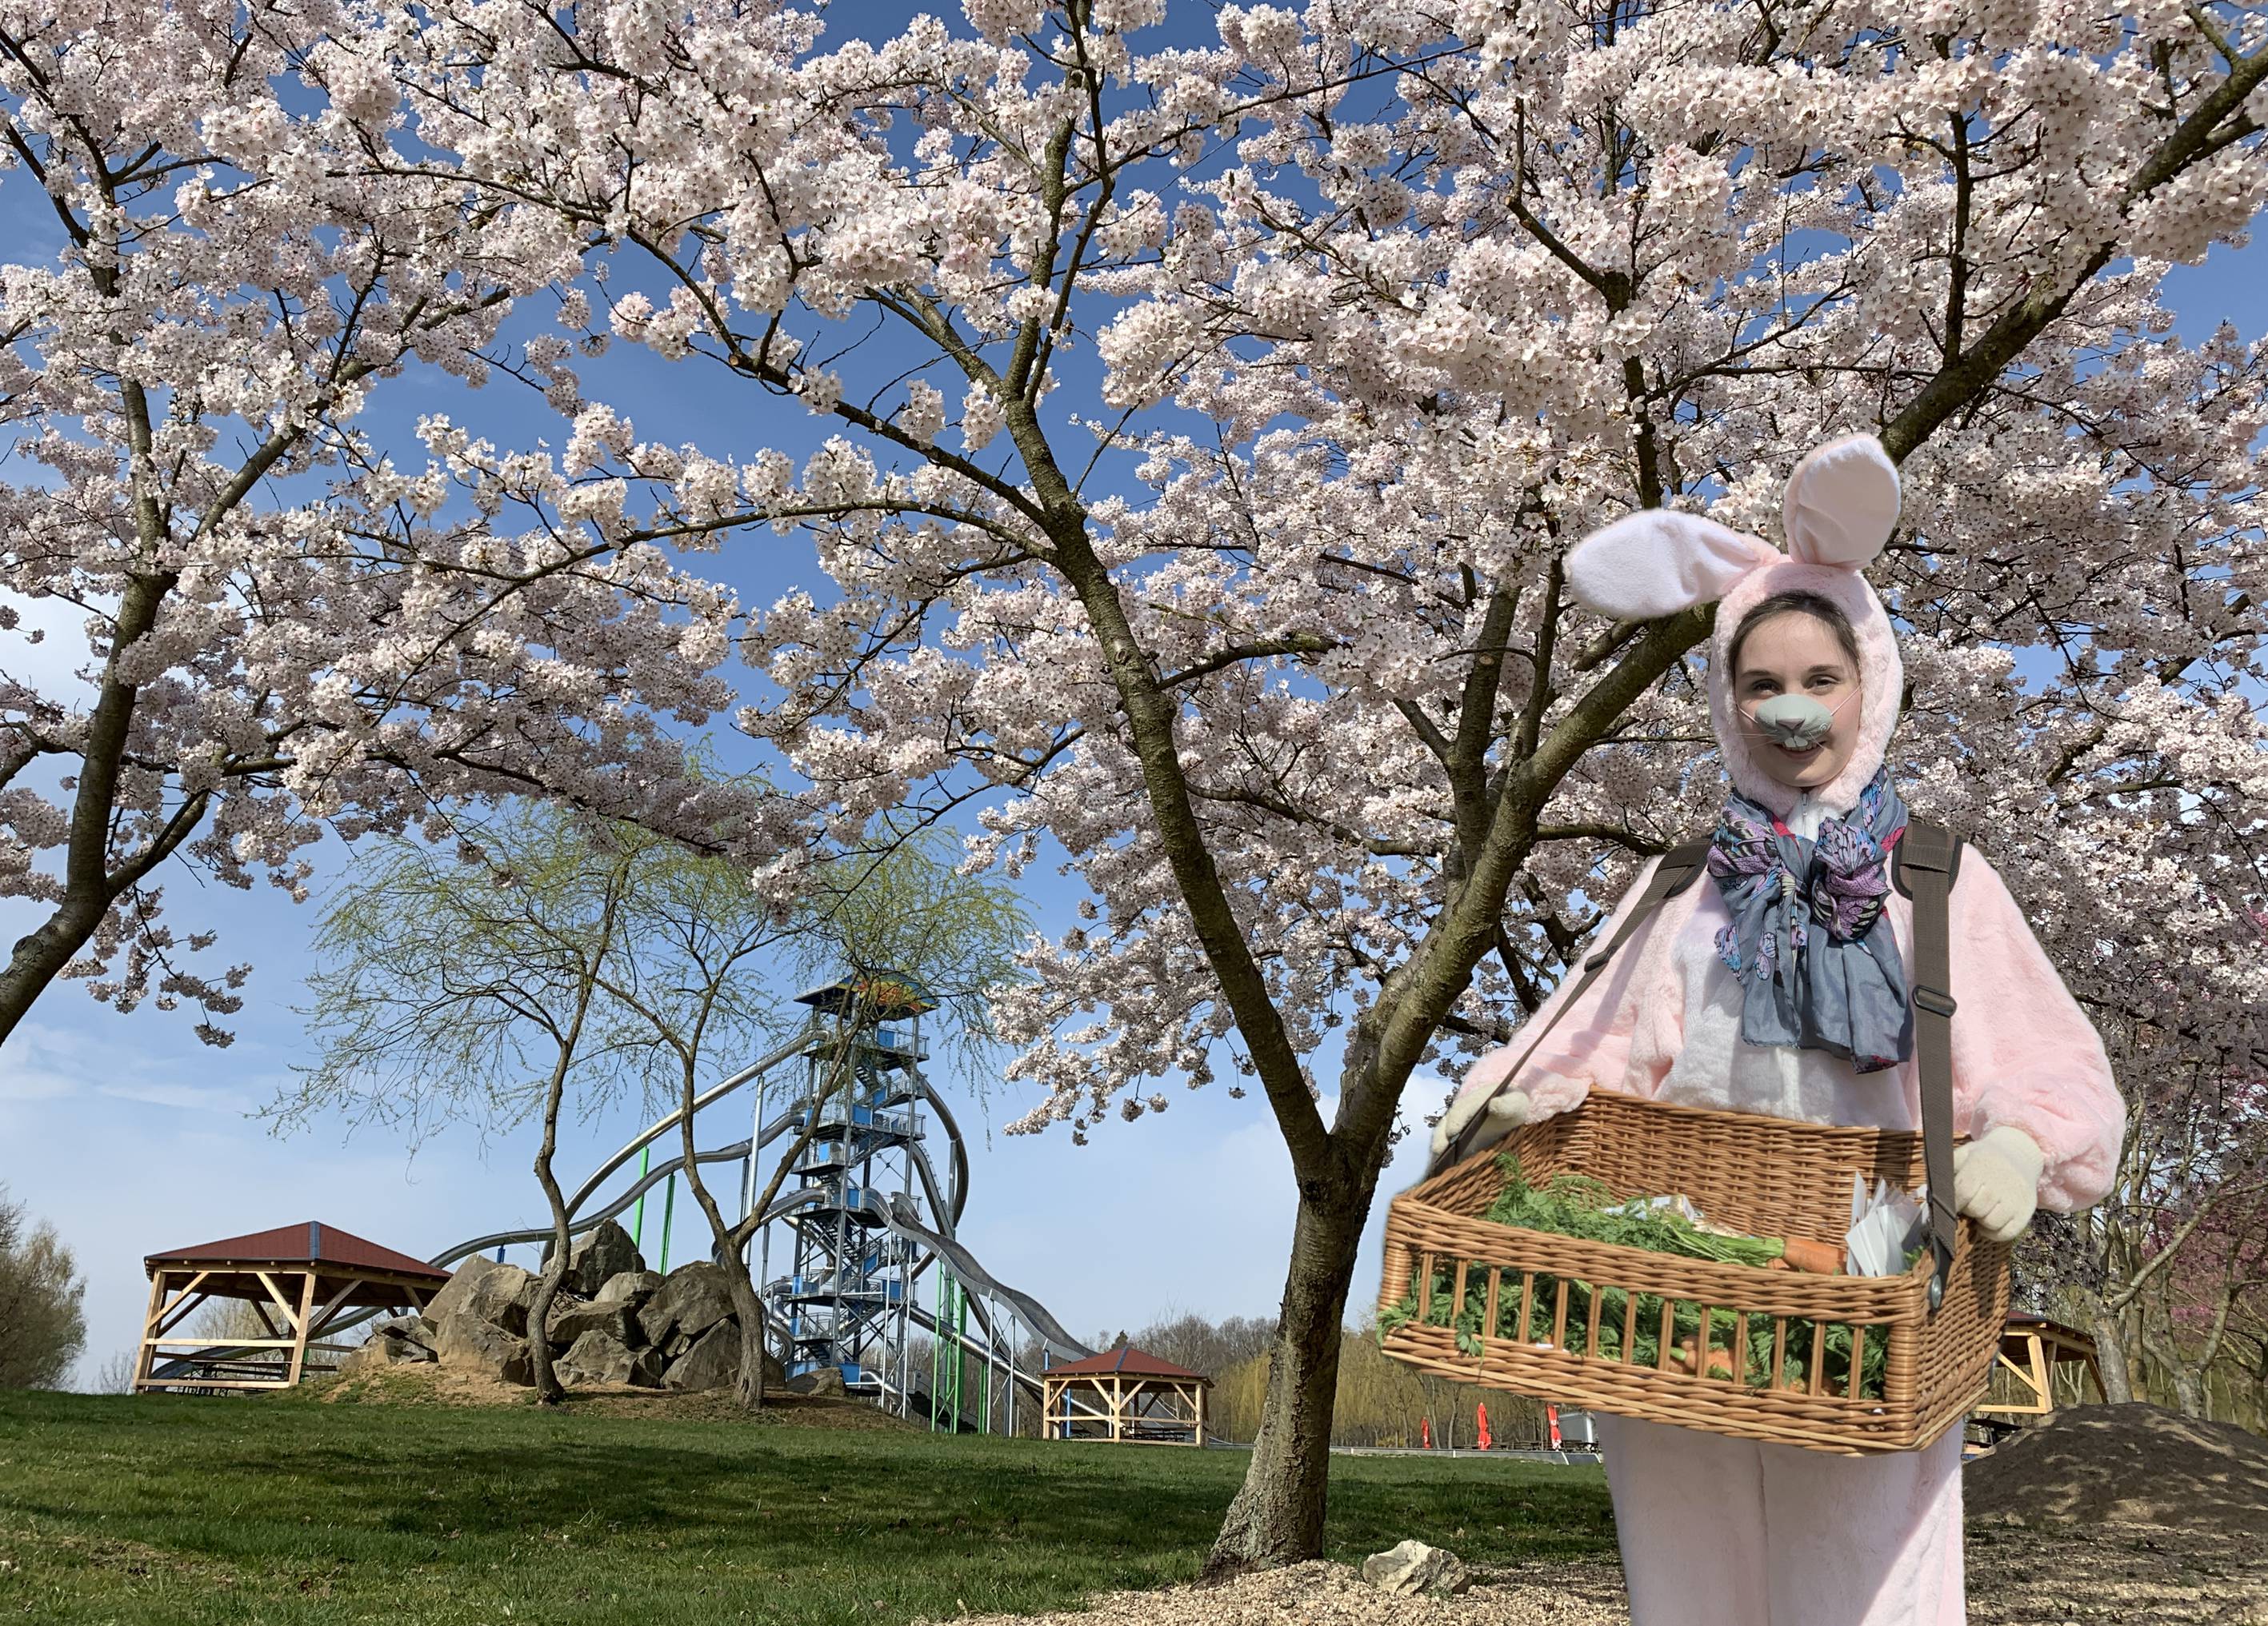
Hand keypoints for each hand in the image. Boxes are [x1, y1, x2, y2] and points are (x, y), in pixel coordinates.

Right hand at [1429, 1087, 1530, 1164]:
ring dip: (1439, 1148)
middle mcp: (1460, 1114)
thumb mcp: (1515, 1103)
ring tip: (1437, 1164)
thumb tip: (1493, 1105)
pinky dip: (1443, 1157)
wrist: (1511, 1113)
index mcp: (1473, 1102)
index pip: (1461, 1110)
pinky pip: (1447, 1148)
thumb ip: (1506, 1104)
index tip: (1453, 1132)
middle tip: (1439, 1151)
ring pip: (1442, 1136)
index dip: (1456, 1120)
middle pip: (1446, 1124)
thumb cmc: (1514, 1107)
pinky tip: (1443, 1170)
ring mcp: (1456, 1127)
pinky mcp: (1457, 1141)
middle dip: (1441, 1137)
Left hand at [1952, 1126, 2045, 1243]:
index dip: (1954, 1202)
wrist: (2020, 1155)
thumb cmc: (1984, 1158)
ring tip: (1980, 1211)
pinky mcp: (2027, 1211)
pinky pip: (2007, 1233)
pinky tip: (1988, 1223)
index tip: (1952, 1204)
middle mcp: (2002, 1181)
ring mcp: (2017, 1197)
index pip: (1963, 1191)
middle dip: (1967, 1210)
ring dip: (1981, 1222)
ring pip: (1991, 1222)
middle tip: (1967, 1205)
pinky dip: (1994, 1234)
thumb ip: (1946, 1164)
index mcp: (1982, 1164)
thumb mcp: (1965, 1153)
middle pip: (1977, 1209)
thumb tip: (1925, 1165)